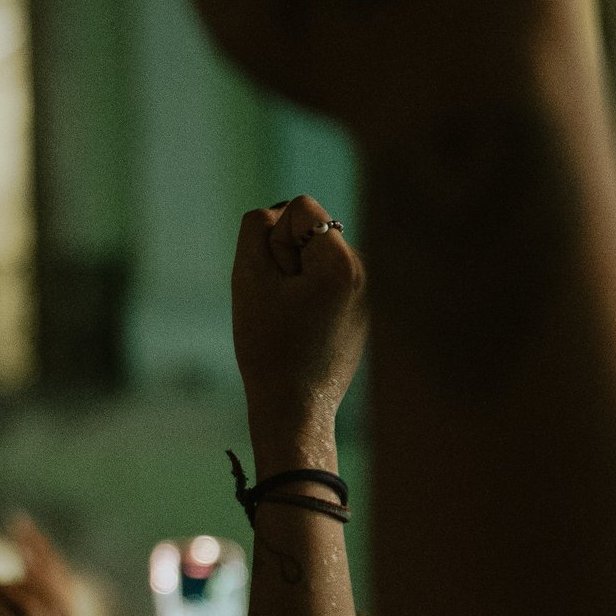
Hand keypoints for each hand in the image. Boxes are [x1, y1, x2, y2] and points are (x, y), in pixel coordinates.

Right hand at [232, 199, 365, 467]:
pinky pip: (326, 282)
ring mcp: (367, 294)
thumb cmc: (268, 346)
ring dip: (296, 276)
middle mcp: (364, 272)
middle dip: (287, 256)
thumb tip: (277, 213)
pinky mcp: (361, 313)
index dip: (274, 239)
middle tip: (280, 302)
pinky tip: (302, 331)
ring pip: (317, 257)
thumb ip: (256, 230)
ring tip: (290, 318)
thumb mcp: (248, 279)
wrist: (296, 408)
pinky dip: (308, 296)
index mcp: (342, 262)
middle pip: (311, 231)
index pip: (300, 208)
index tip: (275, 281)